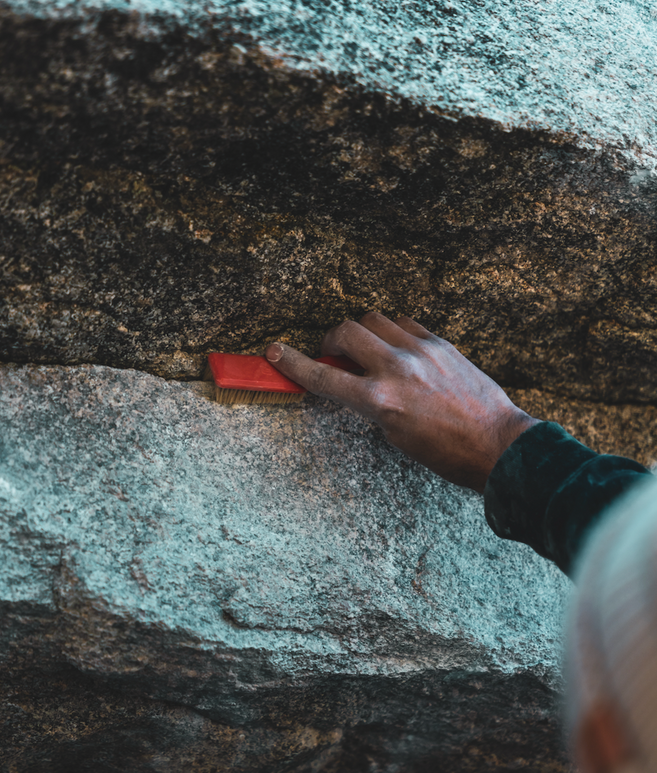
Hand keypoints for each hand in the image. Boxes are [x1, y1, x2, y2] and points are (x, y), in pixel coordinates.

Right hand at [265, 312, 537, 492]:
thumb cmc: (446, 453)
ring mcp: (421, 351)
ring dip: (363, 332)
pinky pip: (406, 324)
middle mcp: (397, 369)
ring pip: (375, 319)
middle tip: (333, 354)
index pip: (323, 375)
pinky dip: (394, 333)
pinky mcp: (441, 343)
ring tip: (369, 352)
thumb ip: (369, 403)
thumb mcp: (394, 436)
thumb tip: (352, 382)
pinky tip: (400, 352)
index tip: (275, 352)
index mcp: (380, 401)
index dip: (292, 363)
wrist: (498, 445)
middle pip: (345, 330)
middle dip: (331, 340)